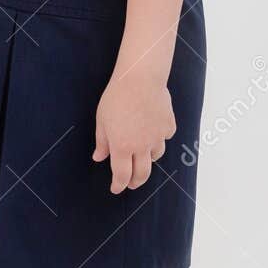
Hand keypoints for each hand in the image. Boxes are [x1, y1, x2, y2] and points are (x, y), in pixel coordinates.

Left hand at [92, 70, 175, 193]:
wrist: (140, 78)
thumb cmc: (116, 97)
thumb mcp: (102, 121)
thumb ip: (102, 142)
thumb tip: (99, 157)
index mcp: (122, 147)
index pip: (122, 176)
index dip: (119, 185)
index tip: (116, 189)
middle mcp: (142, 146)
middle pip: (142, 174)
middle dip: (136, 182)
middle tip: (131, 183)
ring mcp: (157, 137)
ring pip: (156, 156)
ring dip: (148, 159)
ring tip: (142, 155)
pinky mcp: (168, 126)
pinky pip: (165, 137)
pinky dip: (160, 138)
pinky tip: (154, 131)